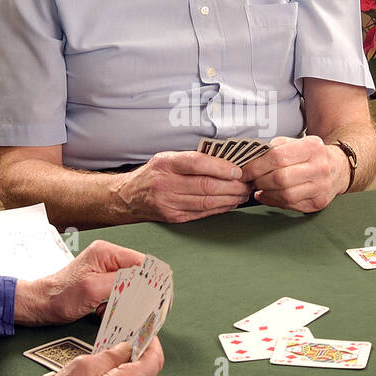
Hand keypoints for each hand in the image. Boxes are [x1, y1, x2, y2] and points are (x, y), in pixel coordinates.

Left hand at [14, 240, 143, 326]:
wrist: (40, 305)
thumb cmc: (60, 297)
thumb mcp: (93, 289)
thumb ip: (122, 282)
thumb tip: (147, 281)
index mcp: (107, 252)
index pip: (143, 262)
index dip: (152, 281)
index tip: (156, 299)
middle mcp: (108, 257)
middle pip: (139, 274)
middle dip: (136, 294)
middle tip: (129, 309)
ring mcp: (105, 269)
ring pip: (131, 286)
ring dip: (125, 301)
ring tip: (108, 309)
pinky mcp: (102, 281)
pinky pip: (120, 292)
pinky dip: (116, 304)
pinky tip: (103, 311)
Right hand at [113, 151, 250, 223]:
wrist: (129, 196)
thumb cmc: (153, 174)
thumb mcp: (167, 158)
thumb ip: (192, 159)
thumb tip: (226, 161)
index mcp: (165, 164)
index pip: (197, 164)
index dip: (221, 167)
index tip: (237, 170)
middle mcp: (165, 184)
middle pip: (205, 186)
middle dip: (232, 186)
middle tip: (246, 184)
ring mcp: (169, 203)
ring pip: (206, 202)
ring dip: (229, 199)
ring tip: (242, 194)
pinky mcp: (173, 217)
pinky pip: (202, 213)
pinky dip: (219, 208)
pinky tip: (230, 203)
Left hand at [241, 136, 346, 212]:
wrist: (338, 168)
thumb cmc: (312, 155)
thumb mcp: (297, 142)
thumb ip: (275, 148)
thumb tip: (250, 159)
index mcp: (312, 147)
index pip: (277, 157)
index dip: (256, 165)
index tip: (244, 169)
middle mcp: (319, 167)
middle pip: (280, 178)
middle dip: (259, 180)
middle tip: (250, 180)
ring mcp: (321, 187)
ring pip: (285, 195)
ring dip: (266, 193)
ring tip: (259, 187)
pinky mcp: (319, 203)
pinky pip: (290, 205)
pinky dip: (274, 201)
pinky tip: (268, 195)